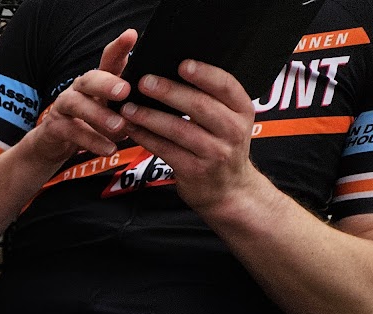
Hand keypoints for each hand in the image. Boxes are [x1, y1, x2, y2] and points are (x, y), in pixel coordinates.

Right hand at [25, 29, 137, 164]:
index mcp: (99, 80)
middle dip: (107, 83)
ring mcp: (64, 106)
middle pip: (90, 78)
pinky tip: (109, 149)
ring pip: (77, 104)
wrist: (55, 144)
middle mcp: (79, 88)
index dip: (119, 47)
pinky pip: (72, 132)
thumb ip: (131, 103)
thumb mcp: (113, 109)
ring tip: (119, 126)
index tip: (131, 36)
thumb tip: (161, 103)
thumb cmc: (92, 123)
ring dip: (99, 115)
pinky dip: (92, 141)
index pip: (108, 58)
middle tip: (125, 91)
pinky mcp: (55, 127)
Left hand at [121, 60, 264, 214]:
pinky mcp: (194, 170)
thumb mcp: (229, 121)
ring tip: (129, 107)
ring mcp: (215, 152)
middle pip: (199, 106)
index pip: (226, 86)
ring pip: (179, 129)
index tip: (182, 64)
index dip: (204, 74)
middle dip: (169, 92)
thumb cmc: (222, 147)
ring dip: (150, 117)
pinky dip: (146, 138)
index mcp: (243, 110)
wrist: (228, 190)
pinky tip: (132, 129)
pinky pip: (165, 150)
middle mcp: (232, 130)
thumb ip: (212, 100)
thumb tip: (176, 70)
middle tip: (144, 82)